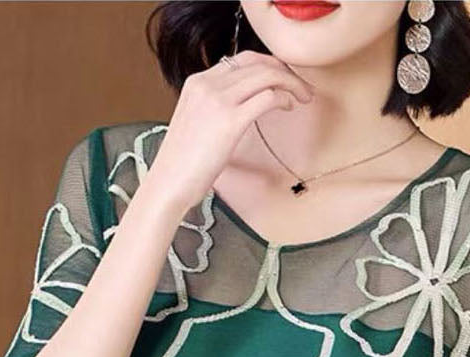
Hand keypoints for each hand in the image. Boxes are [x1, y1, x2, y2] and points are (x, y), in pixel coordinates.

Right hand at [142, 49, 314, 216]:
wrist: (168, 184)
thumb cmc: (182, 164)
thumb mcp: (196, 123)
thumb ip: (214, 108)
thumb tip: (240, 107)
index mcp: (197, 82)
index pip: (240, 59)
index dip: (267, 65)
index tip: (282, 78)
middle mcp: (207, 84)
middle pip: (256, 63)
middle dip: (284, 71)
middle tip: (300, 86)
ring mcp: (218, 100)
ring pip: (266, 75)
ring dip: (290, 83)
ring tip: (301, 96)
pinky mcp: (230, 120)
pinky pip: (267, 97)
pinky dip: (284, 98)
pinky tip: (289, 107)